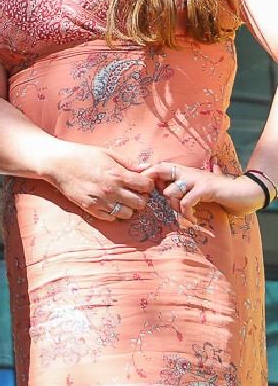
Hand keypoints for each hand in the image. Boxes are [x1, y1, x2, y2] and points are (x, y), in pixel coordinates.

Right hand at [42, 141, 151, 221]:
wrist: (57, 164)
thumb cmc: (82, 155)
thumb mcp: (107, 153)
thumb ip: (128, 162)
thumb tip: (146, 168)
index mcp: (117, 174)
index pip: (146, 186)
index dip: (147, 184)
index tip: (141, 182)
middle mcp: (111, 190)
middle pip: (140, 203)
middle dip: (141, 197)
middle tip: (134, 192)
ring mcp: (100, 201)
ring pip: (127, 214)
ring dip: (128, 207)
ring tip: (121, 199)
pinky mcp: (89, 208)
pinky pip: (110, 218)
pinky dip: (113, 213)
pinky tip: (109, 203)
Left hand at [146, 162, 264, 216]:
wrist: (246, 193)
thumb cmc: (221, 193)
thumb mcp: (199, 189)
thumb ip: (185, 188)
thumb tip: (166, 190)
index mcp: (186, 171)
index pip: (161, 166)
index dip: (147, 172)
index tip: (138, 182)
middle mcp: (189, 172)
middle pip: (161, 169)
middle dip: (150, 182)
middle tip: (148, 197)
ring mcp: (197, 179)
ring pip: (171, 190)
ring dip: (173, 206)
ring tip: (184, 214)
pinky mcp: (206, 189)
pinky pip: (186, 202)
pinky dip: (187, 213)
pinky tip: (193, 219)